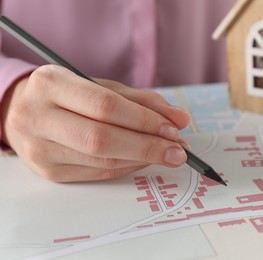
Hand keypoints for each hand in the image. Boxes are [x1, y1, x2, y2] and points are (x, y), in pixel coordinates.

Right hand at [0, 65, 189, 181]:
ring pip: (101, 161)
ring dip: (141, 159)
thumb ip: (140, 100)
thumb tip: (178, 119)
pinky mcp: (48, 171)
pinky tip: (143, 159)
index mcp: (51, 85)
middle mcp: (39, 117)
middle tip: (177, 150)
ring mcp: (40, 149)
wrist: (23, 111)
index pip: (105, 106)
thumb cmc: (67, 96)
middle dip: (147, 146)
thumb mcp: (99, 86)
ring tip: (166, 153)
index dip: (143, 120)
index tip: (173, 128)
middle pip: (101, 139)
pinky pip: (97, 173)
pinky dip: (127, 167)